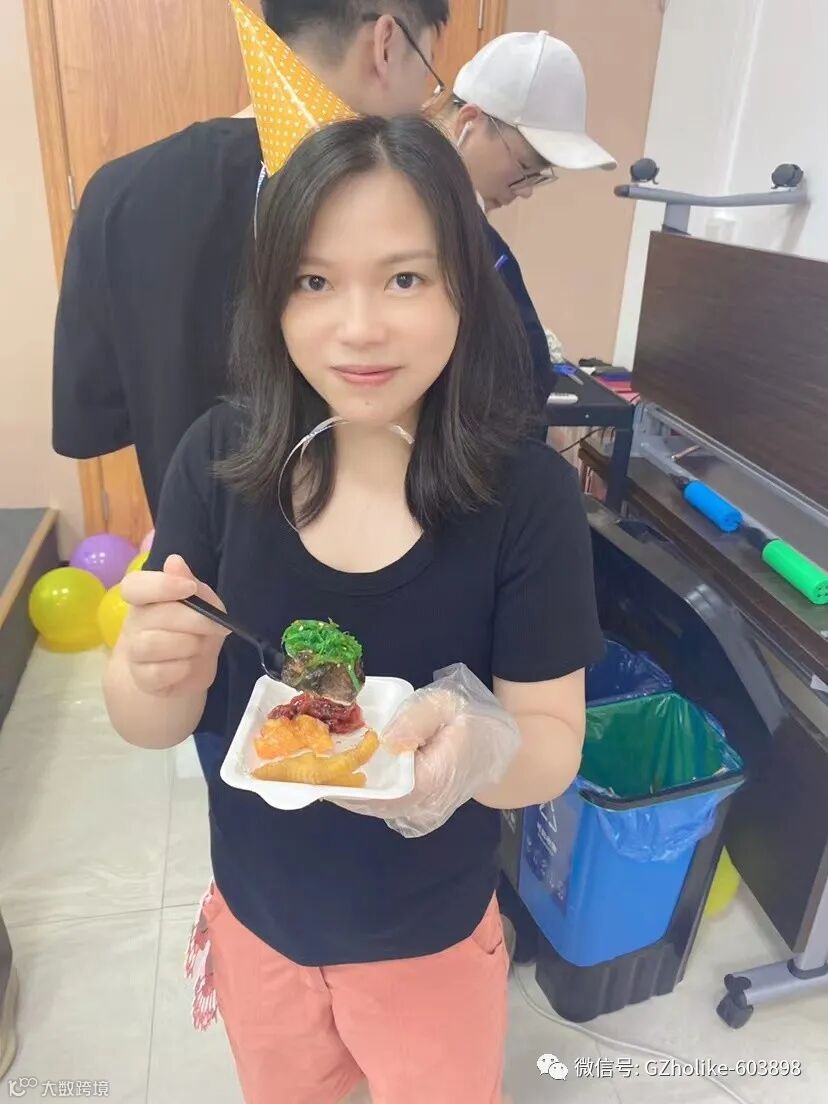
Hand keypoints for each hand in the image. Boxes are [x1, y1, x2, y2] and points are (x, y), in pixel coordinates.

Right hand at [118, 554, 228, 697]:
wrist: (186, 671)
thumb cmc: (195, 630)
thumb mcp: (205, 604)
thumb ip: (192, 585)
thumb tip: (174, 561)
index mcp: (146, 598)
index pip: (134, 585)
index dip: (161, 584)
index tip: (189, 588)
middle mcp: (135, 621)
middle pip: (155, 615)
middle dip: (194, 621)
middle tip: (215, 626)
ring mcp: (135, 651)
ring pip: (153, 644)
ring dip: (187, 645)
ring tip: (199, 647)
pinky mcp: (142, 677)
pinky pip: (159, 672)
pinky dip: (182, 669)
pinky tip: (187, 666)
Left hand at [330, 665, 520, 837]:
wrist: (497, 748)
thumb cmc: (471, 722)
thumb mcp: (447, 706)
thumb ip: (418, 719)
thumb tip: (387, 740)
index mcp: (433, 781)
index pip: (385, 791)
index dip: (349, 784)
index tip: (321, 771)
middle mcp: (424, 806)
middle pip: (372, 803)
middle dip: (339, 786)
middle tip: (307, 766)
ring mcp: (419, 812)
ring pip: (374, 806)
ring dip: (345, 789)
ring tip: (315, 767)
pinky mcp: (414, 810)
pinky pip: (381, 804)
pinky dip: (359, 790)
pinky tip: (340, 772)